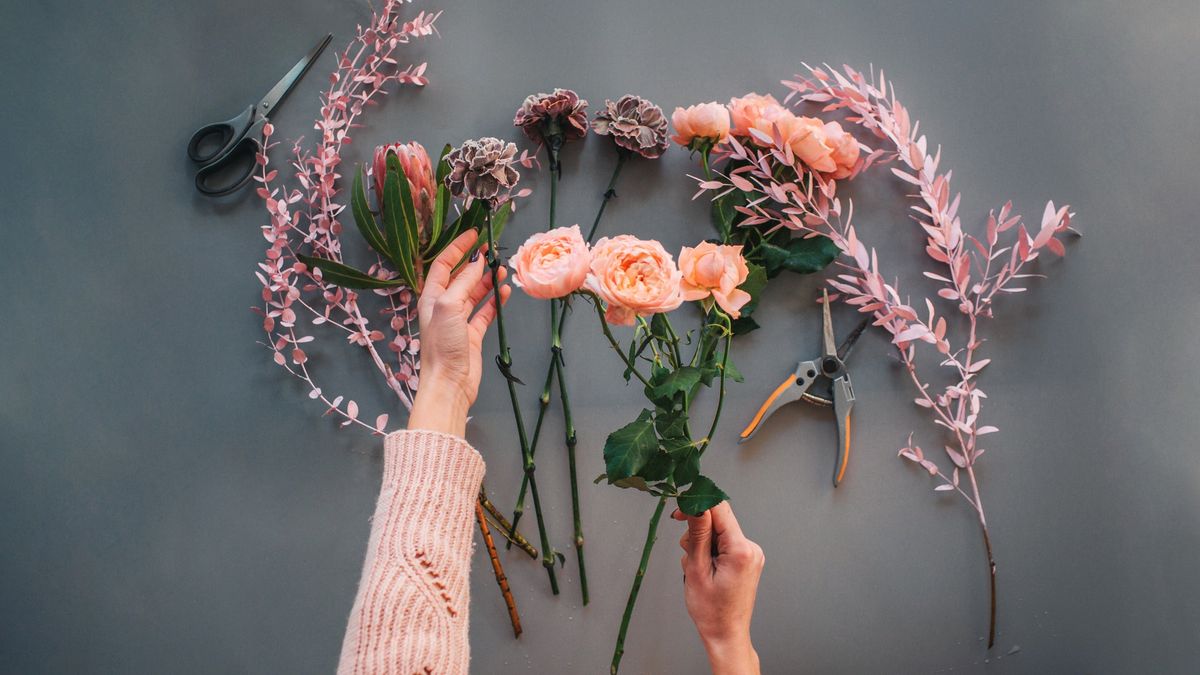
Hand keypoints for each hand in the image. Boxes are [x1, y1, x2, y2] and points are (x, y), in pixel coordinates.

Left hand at [407, 231, 509, 436]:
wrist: (449, 384)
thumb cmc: (442, 346)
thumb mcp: (449, 306)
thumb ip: (464, 283)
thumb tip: (478, 263)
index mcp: (432, 297)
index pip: (444, 264)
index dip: (458, 248)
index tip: (474, 235)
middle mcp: (444, 306)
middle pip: (461, 277)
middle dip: (476, 262)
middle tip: (493, 249)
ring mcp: (459, 320)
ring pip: (476, 292)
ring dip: (488, 280)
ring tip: (503, 270)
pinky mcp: (473, 334)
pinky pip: (486, 311)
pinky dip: (495, 301)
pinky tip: (504, 292)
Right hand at [674, 501, 763, 674]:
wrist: (725, 634)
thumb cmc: (712, 611)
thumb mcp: (698, 570)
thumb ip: (697, 534)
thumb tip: (695, 506)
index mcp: (741, 550)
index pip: (719, 509)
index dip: (697, 505)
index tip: (679, 513)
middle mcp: (751, 548)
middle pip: (717, 520)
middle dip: (697, 533)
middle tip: (690, 557)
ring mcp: (750, 554)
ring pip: (717, 532)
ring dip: (701, 545)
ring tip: (699, 570)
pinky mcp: (746, 558)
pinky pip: (722, 543)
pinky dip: (709, 552)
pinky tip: (706, 571)